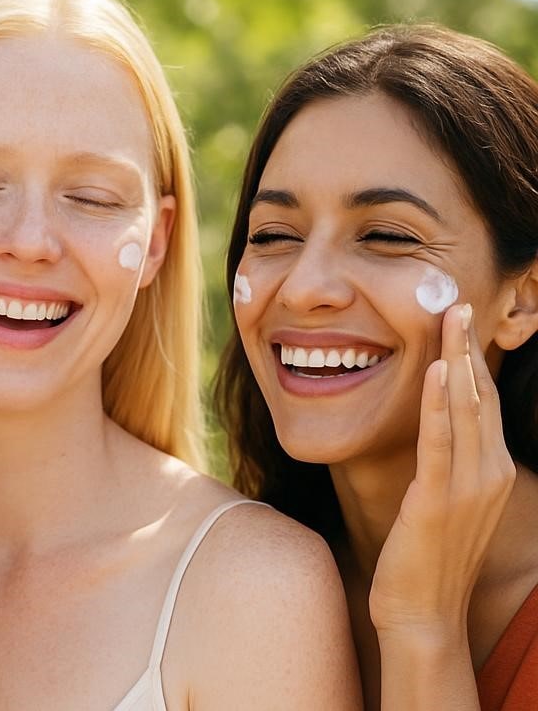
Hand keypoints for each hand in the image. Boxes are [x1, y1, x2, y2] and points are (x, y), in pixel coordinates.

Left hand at [370, 303, 514, 642]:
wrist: (422, 612)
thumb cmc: (424, 555)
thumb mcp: (441, 499)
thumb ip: (443, 462)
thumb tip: (430, 428)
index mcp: (490, 469)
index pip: (483, 402)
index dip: (472, 359)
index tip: (459, 319)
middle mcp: (489, 472)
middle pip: (481, 395)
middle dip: (469, 347)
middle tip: (458, 300)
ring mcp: (469, 486)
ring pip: (467, 409)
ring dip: (458, 359)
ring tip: (452, 317)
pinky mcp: (439, 500)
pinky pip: (441, 442)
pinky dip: (441, 403)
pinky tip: (438, 371)